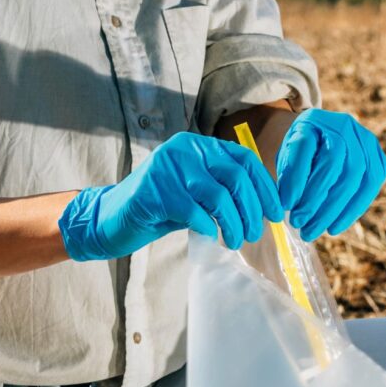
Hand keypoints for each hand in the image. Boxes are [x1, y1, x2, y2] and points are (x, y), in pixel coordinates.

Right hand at [59, 132, 284, 261]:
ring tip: (235, 241)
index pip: (243, 159)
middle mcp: (182, 149)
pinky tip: (208, 236)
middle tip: (255, 234)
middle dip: (251, 210)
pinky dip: (207, 227)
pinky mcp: (154, 191)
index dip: (264, 186)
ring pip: (218, 196)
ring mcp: (167, 168)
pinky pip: (194, 211)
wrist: (110, 219)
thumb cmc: (158, 208)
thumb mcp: (194, 192)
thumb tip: (264, 206)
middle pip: (234, 177)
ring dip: (233, 223)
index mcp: (195, 145)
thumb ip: (222, 189)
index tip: (275, 212)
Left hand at [274, 109, 385, 239]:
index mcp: (310, 121)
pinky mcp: (378, 157)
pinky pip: (371, 185)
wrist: (324, 141)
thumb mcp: (284, 160)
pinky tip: (335, 226)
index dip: (295, 179)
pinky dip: (353, 209)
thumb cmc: (298, 156)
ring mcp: (364, 139)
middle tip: (299, 225)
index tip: (285, 205)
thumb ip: (285, 177)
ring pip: (355, 177)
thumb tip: (287, 206)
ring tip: (314, 231)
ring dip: (334, 210)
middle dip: (315, 201)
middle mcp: (341, 125)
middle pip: (333, 164)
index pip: (304, 147)